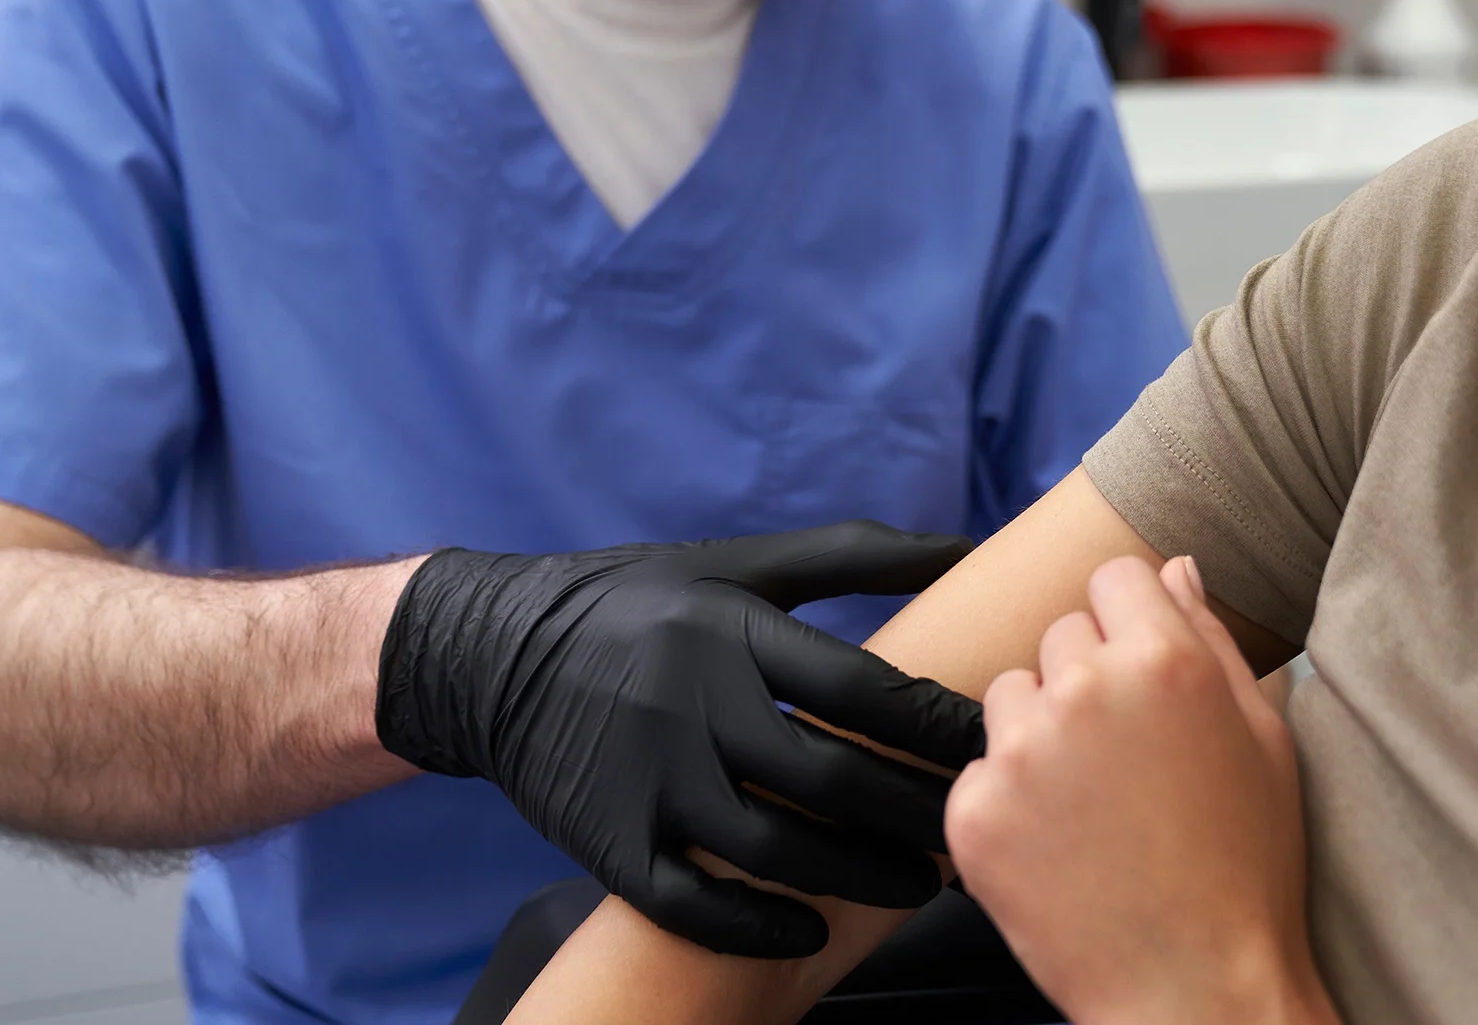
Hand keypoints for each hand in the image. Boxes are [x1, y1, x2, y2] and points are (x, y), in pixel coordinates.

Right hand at [374, 523, 983, 957]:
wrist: (488, 654)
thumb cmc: (637, 604)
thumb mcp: (735, 564)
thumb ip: (849, 556)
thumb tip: (962, 547)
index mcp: (728, 630)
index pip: (858, 686)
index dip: (935, 725)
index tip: (989, 746)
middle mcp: (689, 705)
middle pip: (827, 777)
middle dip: (913, 813)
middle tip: (969, 829)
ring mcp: (646, 780)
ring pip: (772, 849)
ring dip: (857, 876)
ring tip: (918, 884)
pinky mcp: (606, 841)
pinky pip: (691, 905)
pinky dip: (756, 927)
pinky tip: (812, 930)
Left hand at [945, 556, 1339, 1024]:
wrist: (1197, 988)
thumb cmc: (1250, 865)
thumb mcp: (1264, 738)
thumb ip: (1210, 637)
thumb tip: (1173, 566)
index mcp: (1165, 659)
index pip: (1115, 578)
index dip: (1133, 625)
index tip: (1148, 680)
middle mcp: (1084, 689)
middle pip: (1062, 635)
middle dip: (1089, 680)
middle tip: (1129, 760)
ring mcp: (1020, 752)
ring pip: (1011, 695)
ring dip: (1040, 732)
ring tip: (1094, 804)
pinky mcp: (973, 813)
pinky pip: (980, 770)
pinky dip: (1009, 802)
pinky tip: (1060, 846)